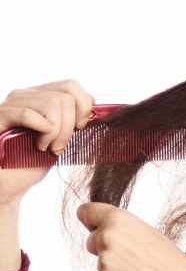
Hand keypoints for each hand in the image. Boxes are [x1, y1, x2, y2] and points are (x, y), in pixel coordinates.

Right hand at [0, 79, 93, 204]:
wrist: (8, 185)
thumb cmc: (31, 163)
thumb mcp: (59, 138)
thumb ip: (73, 118)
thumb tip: (92, 98)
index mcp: (40, 97)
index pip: (71, 85)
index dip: (83, 106)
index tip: (80, 128)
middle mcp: (24, 96)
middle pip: (65, 97)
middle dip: (69, 127)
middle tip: (58, 147)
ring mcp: (10, 105)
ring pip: (52, 103)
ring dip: (56, 132)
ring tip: (46, 149)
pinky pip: (26, 113)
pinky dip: (42, 128)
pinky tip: (39, 143)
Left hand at [77, 202, 185, 270]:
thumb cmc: (168, 258)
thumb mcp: (146, 230)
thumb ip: (121, 227)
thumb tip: (101, 229)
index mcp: (118, 219)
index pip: (86, 211)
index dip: (89, 219)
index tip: (90, 224)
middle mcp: (106, 237)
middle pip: (91, 240)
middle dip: (104, 246)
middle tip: (130, 254)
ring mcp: (103, 261)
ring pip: (99, 261)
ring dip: (113, 266)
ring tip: (138, 270)